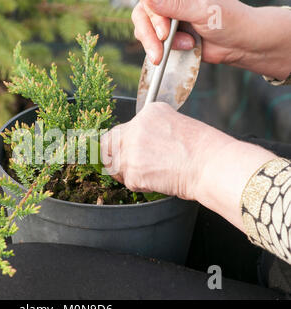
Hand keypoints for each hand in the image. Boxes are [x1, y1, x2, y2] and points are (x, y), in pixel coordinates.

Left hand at [101, 102, 276, 230]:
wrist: (211, 166)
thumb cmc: (203, 149)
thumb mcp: (176, 124)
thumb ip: (153, 129)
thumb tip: (141, 142)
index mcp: (148, 113)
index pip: (121, 128)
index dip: (122, 142)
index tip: (125, 150)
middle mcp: (135, 128)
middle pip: (107, 143)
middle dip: (112, 155)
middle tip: (125, 166)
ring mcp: (131, 150)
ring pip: (114, 164)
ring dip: (125, 172)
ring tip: (147, 174)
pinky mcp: (133, 172)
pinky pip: (128, 181)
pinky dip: (139, 185)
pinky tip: (157, 181)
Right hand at [132, 0, 290, 79]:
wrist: (240, 44)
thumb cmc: (229, 20)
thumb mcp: (202, 10)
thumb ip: (176, 5)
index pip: (150, 0)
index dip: (153, 16)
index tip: (163, 33)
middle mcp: (170, 3)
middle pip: (143, 15)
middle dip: (150, 36)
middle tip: (160, 52)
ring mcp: (167, 20)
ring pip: (145, 30)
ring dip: (159, 44)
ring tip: (185, 45)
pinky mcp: (168, 37)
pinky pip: (153, 43)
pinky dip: (164, 49)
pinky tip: (184, 48)